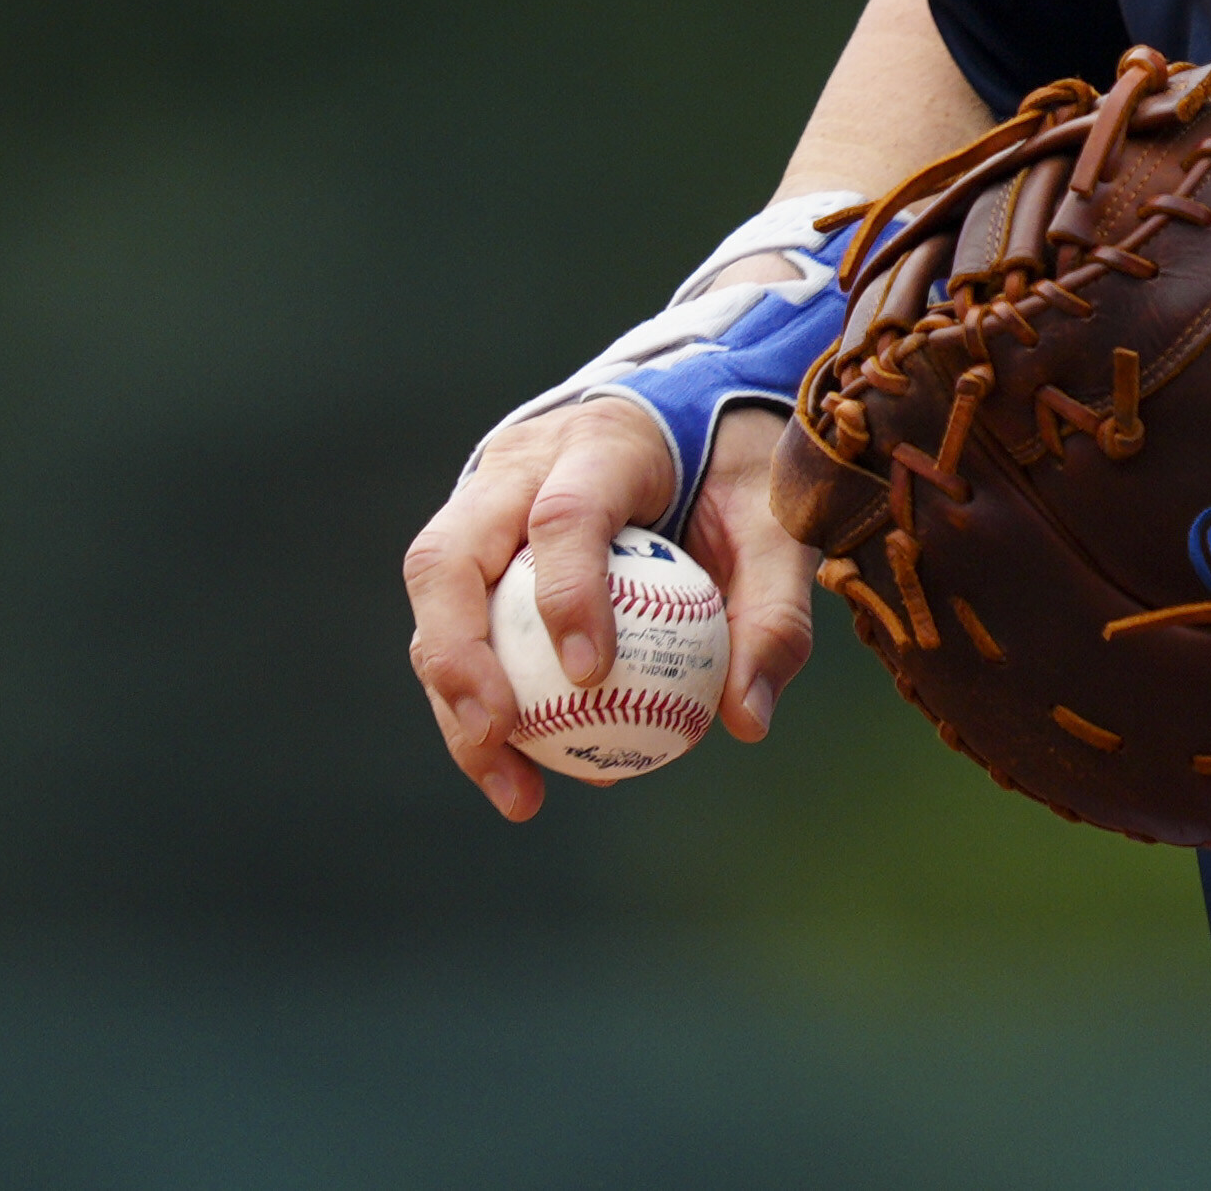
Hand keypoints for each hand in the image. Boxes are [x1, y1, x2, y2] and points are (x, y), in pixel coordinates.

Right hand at [402, 351, 822, 820]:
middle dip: (458, 656)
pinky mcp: (470, 550)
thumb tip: (745, 721)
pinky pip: (455, 631)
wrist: (692, 416)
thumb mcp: (776, 528)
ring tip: (516, 794)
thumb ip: (772, 614)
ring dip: (456, 703)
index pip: (564, 514)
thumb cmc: (733, 473)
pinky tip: (523, 779)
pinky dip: (477, 708)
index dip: (566, 592)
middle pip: (449, 557)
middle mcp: (518, 466)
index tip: (591, 675)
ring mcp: (480, 504)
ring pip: (434, 603)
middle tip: (501, 736)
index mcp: (601, 443)